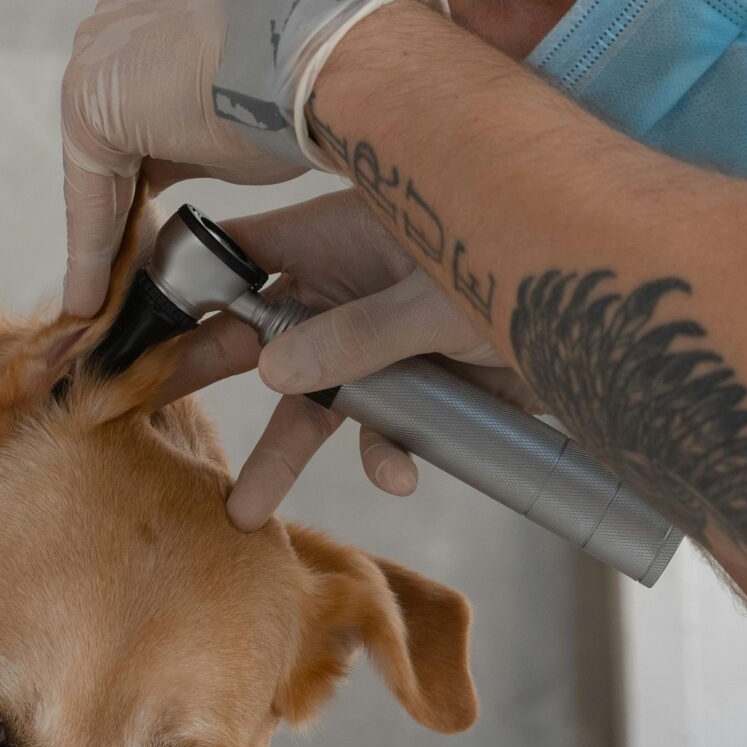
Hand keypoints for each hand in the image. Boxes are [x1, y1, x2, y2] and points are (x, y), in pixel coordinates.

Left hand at [60, 0, 308, 315]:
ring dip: (101, 247)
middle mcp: (106, 39)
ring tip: (101, 306)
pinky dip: (93, 254)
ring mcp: (91, 67)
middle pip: (104, 155)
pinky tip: (93, 299)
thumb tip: (170, 174)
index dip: (132, 194)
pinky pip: (90, 199)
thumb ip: (185, 143)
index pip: (127, 130)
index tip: (139, 244)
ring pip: (94, 181)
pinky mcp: (88, 109)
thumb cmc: (293, 90)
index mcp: (142, 29)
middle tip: (117, 285)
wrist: (311, 62)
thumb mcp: (224, 120)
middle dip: (113, 222)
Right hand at [159, 190, 537, 528]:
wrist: (611, 319)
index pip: (239, 255)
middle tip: (140, 410)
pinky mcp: (417, 386)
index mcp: (339, 235)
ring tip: (246, 511)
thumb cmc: (528, 265)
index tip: (135, 330)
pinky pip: (381, 428)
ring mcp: (380, 339)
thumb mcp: (433, 300)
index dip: (186, 289)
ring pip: (315, 399)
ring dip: (285, 453)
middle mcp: (348, 285)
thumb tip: (273, 371)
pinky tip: (399, 474)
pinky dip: (386, 456)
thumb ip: (354, 338)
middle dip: (206, 375)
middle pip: (259, 334)